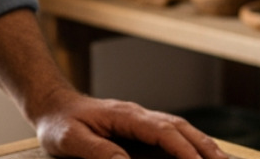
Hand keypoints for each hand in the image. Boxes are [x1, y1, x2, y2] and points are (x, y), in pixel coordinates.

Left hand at [33, 89, 225, 158]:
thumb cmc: (60, 124)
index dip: (182, 149)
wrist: (55, 106)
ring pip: (181, 129)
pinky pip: (172, 135)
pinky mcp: (141, 129)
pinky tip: (201, 154)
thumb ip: (98, 152)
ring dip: (203, 145)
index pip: (163, 131)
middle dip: (205, 146)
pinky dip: (191, 144)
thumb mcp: (71, 140)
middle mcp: (139, 115)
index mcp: (125, 116)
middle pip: (181, 128)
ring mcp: (142, 120)